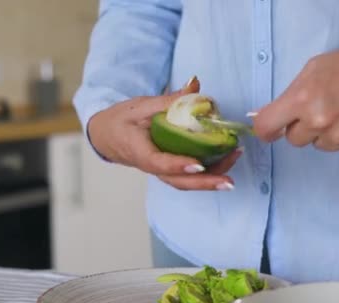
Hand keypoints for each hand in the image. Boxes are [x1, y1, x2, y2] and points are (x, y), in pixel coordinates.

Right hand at [88, 77, 241, 190]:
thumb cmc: (121, 120)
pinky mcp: (169, 169)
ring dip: (210, 181)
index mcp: (140, 151)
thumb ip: (170, 99)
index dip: (179, 164)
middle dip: (205, 183)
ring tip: (232, 174)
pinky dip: (207, 173)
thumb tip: (195, 85)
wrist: (106, 136)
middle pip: (178, 181)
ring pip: (185, 182)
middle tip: (227, 181)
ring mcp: (161, 170)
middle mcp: (152, 166)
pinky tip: (225, 163)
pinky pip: (188, 176)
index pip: (160, 162)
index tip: (198, 164)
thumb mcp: (141, 105)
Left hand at [251, 40, 338, 156]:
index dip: (266, 128)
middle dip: (302, 126)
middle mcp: (320, 121)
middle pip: (294, 139)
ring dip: (326, 132)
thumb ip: (291, 93)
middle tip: (323, 107)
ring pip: (319, 145)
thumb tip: (266, 115)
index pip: (267, 126)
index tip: (270, 128)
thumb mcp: (317, 68)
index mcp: (304, 97)